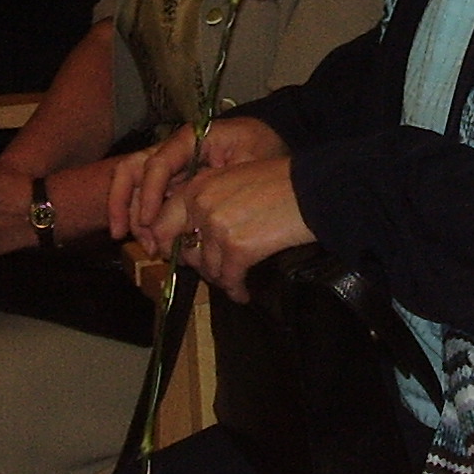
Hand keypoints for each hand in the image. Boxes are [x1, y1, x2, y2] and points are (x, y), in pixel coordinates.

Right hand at [115, 116, 287, 247]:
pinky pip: (151, 198)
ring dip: (130, 215)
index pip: (156, 164)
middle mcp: (173, 150)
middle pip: (131, 171)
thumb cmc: (263, 144)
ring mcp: (172, 166)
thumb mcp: (249, 157)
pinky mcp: (176, 182)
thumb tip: (193, 206)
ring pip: (135, 186)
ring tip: (144, 245)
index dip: (147, 194)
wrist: (274, 139)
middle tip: (123, 235)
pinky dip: (146, 220)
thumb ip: (221, 178)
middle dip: (121, 203)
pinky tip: (152, 242)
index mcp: (188, 139)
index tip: (148, 222)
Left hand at [148, 155, 313, 300]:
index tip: (177, 256)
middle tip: (216, 271)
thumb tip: (193, 236)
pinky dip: (237, 290)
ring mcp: (217, 228)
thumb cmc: (280, 183)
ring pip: (209, 269)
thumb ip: (208, 203)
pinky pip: (230, 280)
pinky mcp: (237, 248)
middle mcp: (201, 206)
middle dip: (200, 265)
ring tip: (235, 280)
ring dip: (223, 278)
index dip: (168, 245)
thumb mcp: (233, 180)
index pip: (162, 224)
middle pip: (185, 251)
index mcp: (197, 187)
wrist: (312, 189)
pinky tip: (244, 293)